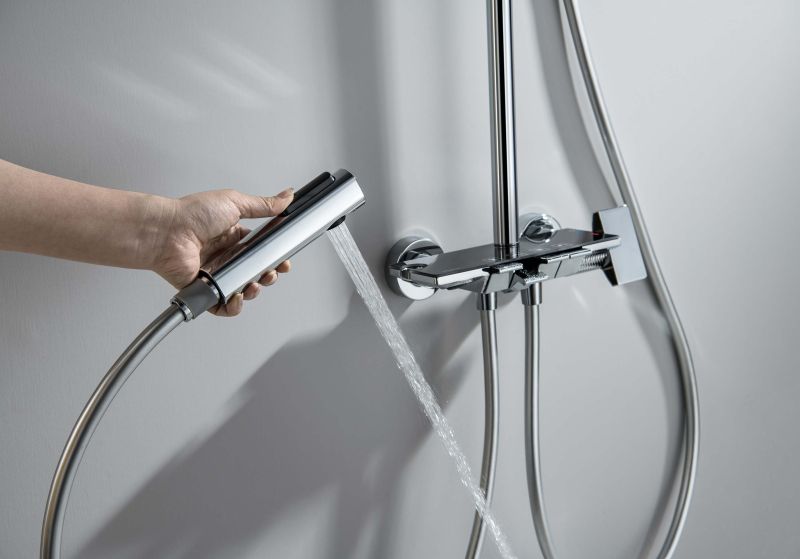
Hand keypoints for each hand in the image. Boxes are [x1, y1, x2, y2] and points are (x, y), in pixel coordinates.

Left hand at [151, 187, 293, 316]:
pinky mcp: (205, 289)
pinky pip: (223, 305)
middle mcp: (225, 255)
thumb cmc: (192, 215)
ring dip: (254, 290)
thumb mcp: (235, 202)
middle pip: (256, 272)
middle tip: (271, 272)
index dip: (275, 257)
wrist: (166, 232)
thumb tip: (286, 197)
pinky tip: (238, 296)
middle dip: (268, 275)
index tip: (284, 260)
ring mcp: (216, 273)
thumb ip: (263, 204)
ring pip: (243, 290)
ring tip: (254, 283)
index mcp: (234, 235)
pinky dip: (234, 306)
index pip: (261, 250)